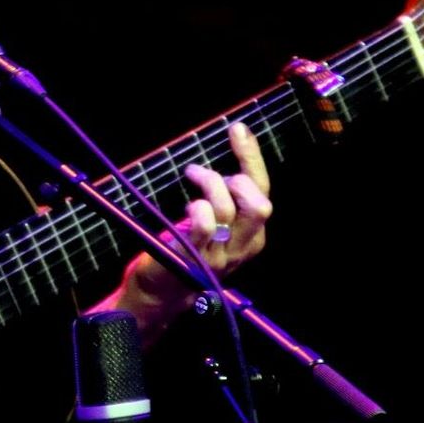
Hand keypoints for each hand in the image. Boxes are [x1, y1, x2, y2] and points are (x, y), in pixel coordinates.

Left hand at [95, 121, 271, 341]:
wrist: (160, 292)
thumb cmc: (186, 248)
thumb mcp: (215, 223)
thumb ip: (226, 198)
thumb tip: (231, 153)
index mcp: (252, 237)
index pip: (263, 191)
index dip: (252, 158)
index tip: (238, 130)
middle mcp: (242, 248)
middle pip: (259, 204)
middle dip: (236, 177)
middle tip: (206, 173)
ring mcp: (219, 257)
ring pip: (227, 210)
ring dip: (207, 184)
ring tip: (190, 178)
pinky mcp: (195, 260)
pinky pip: (204, 226)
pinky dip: (196, 207)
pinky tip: (186, 207)